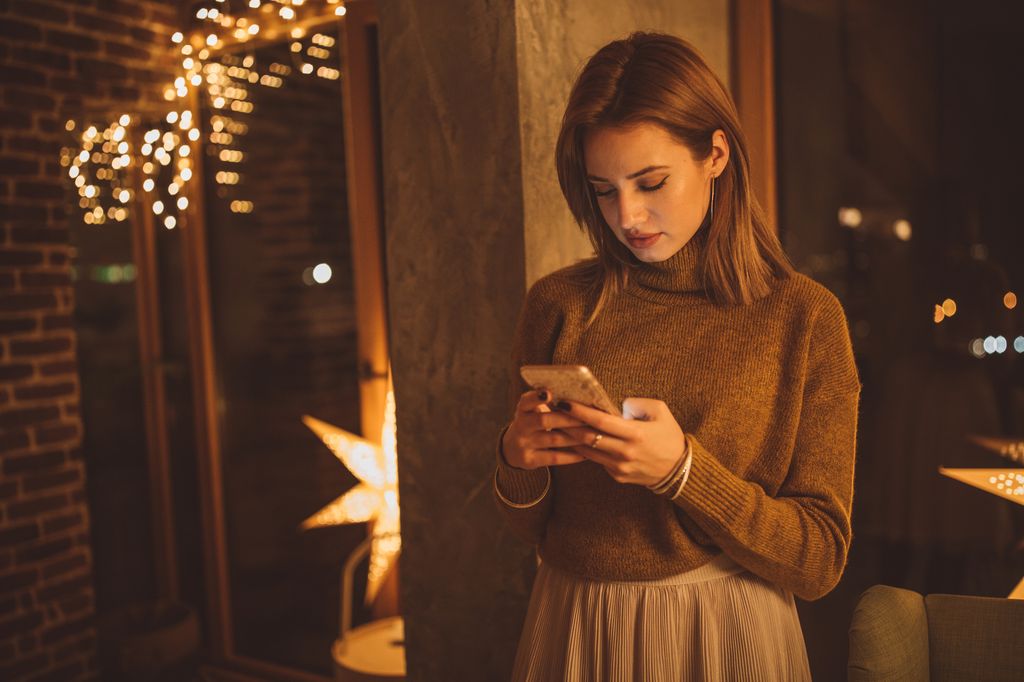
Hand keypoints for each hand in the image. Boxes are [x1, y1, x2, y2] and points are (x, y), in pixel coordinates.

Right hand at [501, 390, 588, 469]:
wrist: (513, 449)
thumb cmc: (533, 424)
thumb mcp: (532, 411)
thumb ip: (548, 402)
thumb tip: (576, 395)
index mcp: (522, 410)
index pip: (526, 401)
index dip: (536, 397)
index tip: (549, 393)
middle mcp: (521, 426)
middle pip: (544, 421)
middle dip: (568, 419)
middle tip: (588, 418)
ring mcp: (523, 444)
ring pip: (553, 439)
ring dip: (575, 437)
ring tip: (592, 434)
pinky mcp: (529, 460)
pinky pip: (554, 458)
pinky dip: (571, 456)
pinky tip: (585, 454)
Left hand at [556, 397, 684, 486]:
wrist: (679, 470)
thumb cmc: (669, 436)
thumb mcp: (660, 412)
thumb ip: (636, 403)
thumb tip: (614, 405)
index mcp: (635, 434)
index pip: (600, 421)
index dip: (580, 411)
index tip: (564, 402)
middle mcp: (625, 452)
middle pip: (588, 437)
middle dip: (568, 423)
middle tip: (553, 410)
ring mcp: (619, 467)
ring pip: (588, 451)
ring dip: (572, 437)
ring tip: (558, 423)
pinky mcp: (617, 476)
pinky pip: (597, 460)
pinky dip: (585, 449)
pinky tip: (575, 438)